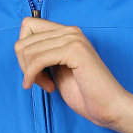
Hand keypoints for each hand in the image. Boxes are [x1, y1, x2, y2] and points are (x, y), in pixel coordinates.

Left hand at [13, 17, 132, 127]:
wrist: (110, 107)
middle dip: (24, 64)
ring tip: (47, 85)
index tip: (35, 71)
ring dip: (30, 73)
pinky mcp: (74, 51)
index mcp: (67, 33)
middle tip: (38, 81)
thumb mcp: (58, 70)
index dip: (24, 52)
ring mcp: (73, 39)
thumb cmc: (86, 94)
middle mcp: (70, 31)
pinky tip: (48, 88)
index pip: (28, 26)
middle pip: (24, 38)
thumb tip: (22, 50)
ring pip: (28, 49)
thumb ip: (45, 56)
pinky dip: (34, 76)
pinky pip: (38, 60)